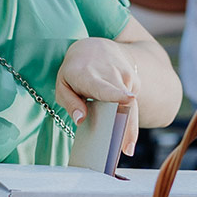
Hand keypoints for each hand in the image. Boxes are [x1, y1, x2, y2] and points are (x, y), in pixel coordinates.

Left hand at [55, 36, 141, 154]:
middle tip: (127, 149)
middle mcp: (111, 74)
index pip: (104, 86)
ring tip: (126, 147)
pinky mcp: (134, 81)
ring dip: (129, 126)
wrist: (95, 46)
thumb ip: (70, 103)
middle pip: (124, 102)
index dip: (117, 94)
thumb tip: (80, 120)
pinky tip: (124, 133)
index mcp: (89, 75)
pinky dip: (128, 118)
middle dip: (127, 125)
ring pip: (131, 105)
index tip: (129, 98)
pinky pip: (132, 104)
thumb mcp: (63, 84)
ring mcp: (125, 76)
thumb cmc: (75, 70)